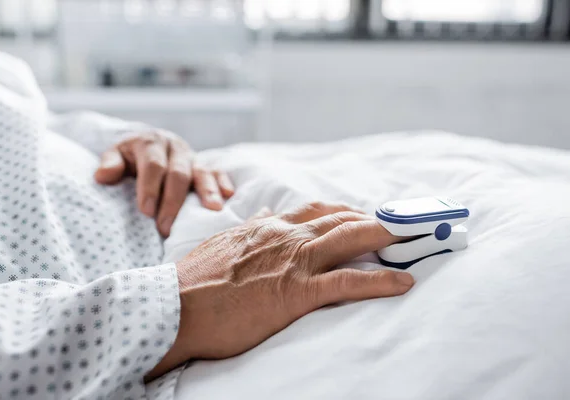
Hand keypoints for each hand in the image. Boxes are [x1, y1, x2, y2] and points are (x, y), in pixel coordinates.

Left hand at [94, 131, 233, 236]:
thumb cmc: (129, 158)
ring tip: (212, 210)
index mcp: (151, 143)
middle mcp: (175, 147)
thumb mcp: (115, 156)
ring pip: (202, 171)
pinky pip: (218, 172)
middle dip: (173, 201)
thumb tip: (102, 176)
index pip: (153, 165)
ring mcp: (193, 156)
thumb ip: (110, 164)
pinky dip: (223, 183)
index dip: (150, 188)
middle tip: (165, 228)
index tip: (146, 212)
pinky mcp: (206, 165)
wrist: (149, 145)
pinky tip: (228, 196)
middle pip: (178, 173)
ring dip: (207, 192)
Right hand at [147, 202, 413, 379]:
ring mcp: (294, 262)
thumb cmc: (195, 282)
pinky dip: (380, 281)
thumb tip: (263, 216)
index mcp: (268, 226)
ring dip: (389, 236)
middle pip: (343, 219)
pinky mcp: (296, 292)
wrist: (175, 306)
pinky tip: (403, 283)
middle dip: (378, 218)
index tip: (365, 214)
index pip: (318, 211)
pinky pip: (348, 282)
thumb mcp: (224, 245)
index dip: (347, 212)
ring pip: (352, 239)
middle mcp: (286, 236)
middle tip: (405, 220)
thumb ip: (250, 231)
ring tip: (418, 237)